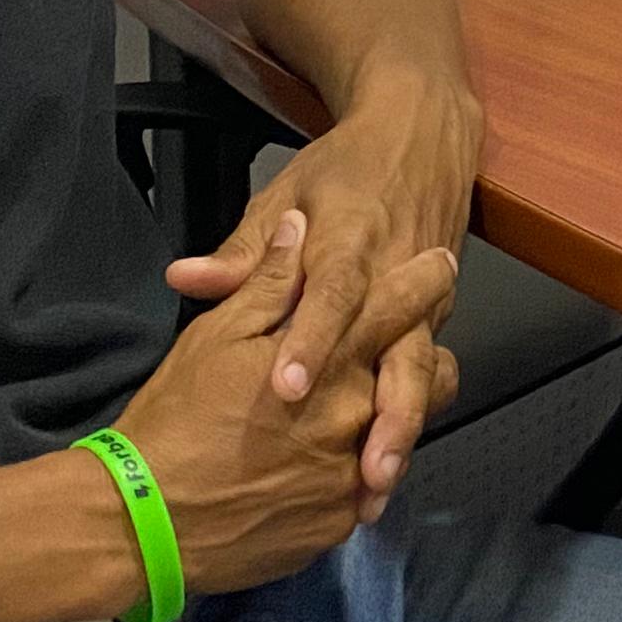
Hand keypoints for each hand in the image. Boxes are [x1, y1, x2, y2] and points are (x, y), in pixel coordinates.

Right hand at [113, 214, 459, 593]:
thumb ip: (271, 282)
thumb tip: (299, 228)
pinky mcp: (337, 523)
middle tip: (391, 351)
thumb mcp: (217, 336)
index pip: (401, 306)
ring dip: (384, 419)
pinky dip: (349, 473)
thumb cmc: (174, 420)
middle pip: (424, 374)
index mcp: (333, 359)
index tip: (439, 264)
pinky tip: (312, 469)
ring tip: (348, 415)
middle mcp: (357, 415)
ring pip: (397, 436)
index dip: (425, 280)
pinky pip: (363, 490)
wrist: (144, 524)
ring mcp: (352, 475)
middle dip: (417, 357)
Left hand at [166, 69, 480, 502]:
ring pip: (423, 374)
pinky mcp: (435, 319)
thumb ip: (244, 251)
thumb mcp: (288, 192)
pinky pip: (427, 376)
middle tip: (366, 470)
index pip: (334, 294)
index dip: (313, 341)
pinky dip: (410, 422)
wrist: (424, 135)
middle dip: (387, 413)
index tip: (286, 389)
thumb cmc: (347, 169)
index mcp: (352, 240)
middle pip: (401, 351)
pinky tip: (383, 474)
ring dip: (403, 431)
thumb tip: (186, 277)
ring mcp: (426, 302)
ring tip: (378, 486)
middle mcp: (396, 277)